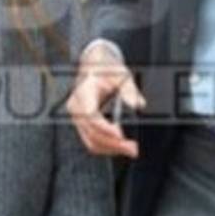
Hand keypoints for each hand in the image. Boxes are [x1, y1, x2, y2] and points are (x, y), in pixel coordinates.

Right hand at [66, 41, 144, 157]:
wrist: (94, 66)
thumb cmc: (106, 69)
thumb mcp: (121, 75)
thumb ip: (129, 90)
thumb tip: (137, 104)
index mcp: (84, 91)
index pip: (90, 114)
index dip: (104, 128)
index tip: (120, 135)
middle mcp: (76, 106)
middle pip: (91, 132)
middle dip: (113, 143)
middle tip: (132, 147)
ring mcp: (77, 117)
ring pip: (90, 141)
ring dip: (110, 148)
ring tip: (129, 149)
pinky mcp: (81, 124)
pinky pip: (91, 141)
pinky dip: (106, 147)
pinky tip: (120, 146)